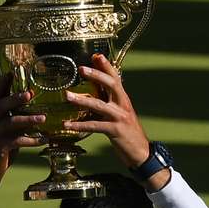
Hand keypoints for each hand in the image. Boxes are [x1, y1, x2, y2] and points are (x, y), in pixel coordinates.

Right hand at [0, 72, 46, 174]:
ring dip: (27, 118)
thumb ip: (17, 118)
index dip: (1, 83)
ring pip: (10, 122)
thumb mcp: (9, 130)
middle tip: (30, 93)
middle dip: (15, 97)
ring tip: (43, 117)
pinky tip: (45, 140)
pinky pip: (17, 142)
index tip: (11, 72)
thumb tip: (36, 109)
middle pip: (0, 105)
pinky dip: (32, 140)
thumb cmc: (4, 148)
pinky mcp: (0, 148)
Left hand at [63, 54, 149, 168]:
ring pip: (100, 104)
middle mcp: (123, 105)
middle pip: (111, 85)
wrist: (141, 152)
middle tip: (82, 68)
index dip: (106, 66)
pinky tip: (67, 125)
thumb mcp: (120, 113)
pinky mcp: (115, 130)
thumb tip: (96, 89)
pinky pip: (94, 125)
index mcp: (123, 99)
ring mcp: (120, 117)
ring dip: (82, 100)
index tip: (96, 55)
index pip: (116, 78)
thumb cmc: (128, 132)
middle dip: (96, 75)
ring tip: (67, 95)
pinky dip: (79, 125)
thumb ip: (109, 101)